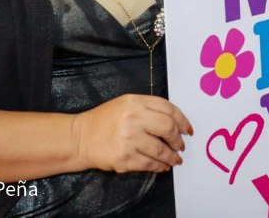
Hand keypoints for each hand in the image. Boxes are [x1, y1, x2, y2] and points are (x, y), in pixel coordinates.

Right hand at [72, 94, 191, 173]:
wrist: (81, 138)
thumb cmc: (105, 120)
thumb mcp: (126, 104)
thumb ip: (149, 109)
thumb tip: (175, 124)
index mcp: (135, 102)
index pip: (168, 109)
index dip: (182, 120)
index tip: (187, 130)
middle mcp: (132, 118)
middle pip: (167, 128)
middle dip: (177, 140)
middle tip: (180, 146)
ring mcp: (128, 139)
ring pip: (160, 150)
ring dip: (171, 156)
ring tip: (174, 159)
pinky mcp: (124, 158)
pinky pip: (149, 163)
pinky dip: (159, 166)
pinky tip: (162, 165)